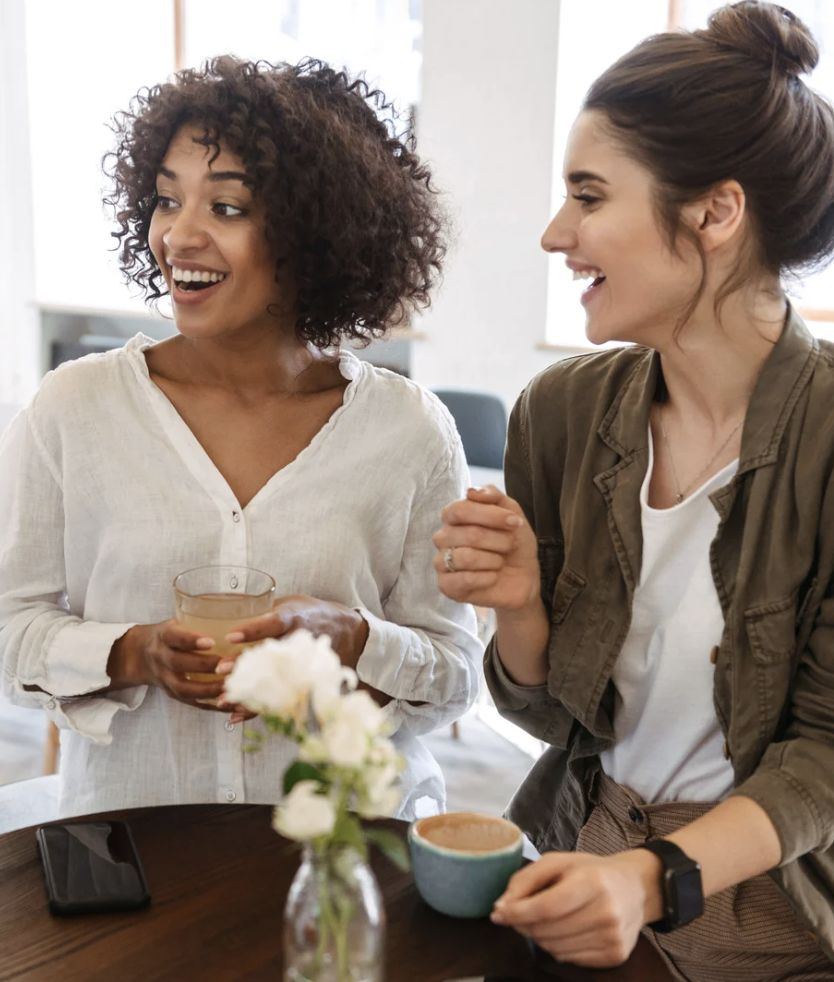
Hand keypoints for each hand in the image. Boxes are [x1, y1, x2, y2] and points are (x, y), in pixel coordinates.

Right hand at [108, 621, 253, 720]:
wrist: (140, 655)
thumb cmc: (171, 635)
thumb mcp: (178, 621)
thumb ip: (200, 620)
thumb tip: (240, 607)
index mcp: (164, 636)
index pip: (175, 637)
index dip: (191, 640)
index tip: (211, 641)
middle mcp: (161, 658)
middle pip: (179, 664)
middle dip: (205, 666)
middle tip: (229, 665)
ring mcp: (165, 680)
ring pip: (184, 689)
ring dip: (209, 690)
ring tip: (232, 688)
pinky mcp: (173, 695)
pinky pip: (192, 704)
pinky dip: (212, 706)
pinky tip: (231, 704)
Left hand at [212, 594, 386, 706]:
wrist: (350, 633)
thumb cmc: (314, 614)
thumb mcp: (293, 603)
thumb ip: (266, 610)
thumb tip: (229, 612)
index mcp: (296, 618)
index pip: (273, 623)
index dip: (252, 630)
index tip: (230, 637)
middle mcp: (300, 641)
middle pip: (271, 655)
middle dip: (245, 664)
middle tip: (222, 670)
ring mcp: (303, 664)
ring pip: (274, 680)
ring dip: (248, 691)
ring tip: (223, 699)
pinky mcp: (304, 681)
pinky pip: (280, 698)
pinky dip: (257, 708)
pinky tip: (235, 714)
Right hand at [433, 486, 540, 610]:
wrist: (523, 578)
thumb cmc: (514, 544)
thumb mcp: (512, 514)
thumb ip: (493, 496)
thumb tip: (471, 491)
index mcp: (453, 517)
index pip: (460, 510)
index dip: (489, 515)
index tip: (515, 522)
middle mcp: (443, 537)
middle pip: (468, 534)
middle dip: (499, 541)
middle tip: (511, 545)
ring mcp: (442, 562)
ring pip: (466, 557)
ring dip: (494, 560)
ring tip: (500, 562)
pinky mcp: (446, 586)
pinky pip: (464, 580)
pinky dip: (487, 578)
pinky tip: (493, 577)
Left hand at [490, 850, 663, 968]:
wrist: (636, 889)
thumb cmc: (592, 871)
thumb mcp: (558, 862)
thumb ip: (526, 879)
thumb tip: (501, 907)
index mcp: (593, 882)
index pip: (546, 907)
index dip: (517, 913)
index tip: (499, 913)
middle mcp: (606, 912)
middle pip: (547, 930)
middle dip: (525, 923)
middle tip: (521, 912)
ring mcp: (612, 937)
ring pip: (554, 948)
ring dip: (540, 936)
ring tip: (548, 919)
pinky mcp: (615, 955)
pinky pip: (569, 960)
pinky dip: (558, 946)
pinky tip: (567, 930)